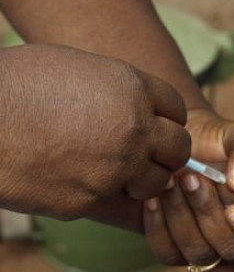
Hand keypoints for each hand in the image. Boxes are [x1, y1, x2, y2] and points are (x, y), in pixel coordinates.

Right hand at [0, 44, 189, 218]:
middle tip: (146, 152)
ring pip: (158, 182)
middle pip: (179, 149)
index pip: (176, 109)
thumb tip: (138, 105)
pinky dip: (108, 195)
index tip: (155, 124)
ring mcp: (115, 169)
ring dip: (145, 178)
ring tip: (118, 169)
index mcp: (131, 89)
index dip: (166, 118)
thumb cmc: (15, 84)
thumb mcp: (75, 67)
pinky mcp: (90, 202)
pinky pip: (119, 203)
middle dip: (166, 151)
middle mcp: (133, 130)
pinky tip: (84, 181)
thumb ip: (117, 88)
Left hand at [143, 108, 233, 264]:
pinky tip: (153, 198)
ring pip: (199, 251)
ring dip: (181, 216)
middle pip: (230, 249)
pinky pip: (168, 252)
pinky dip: (159, 226)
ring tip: (170, 180)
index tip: (233, 209)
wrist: (175, 139)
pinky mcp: (176, 249)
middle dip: (208, 214)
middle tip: (191, 178)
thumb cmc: (213, 139)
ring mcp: (208, 248)